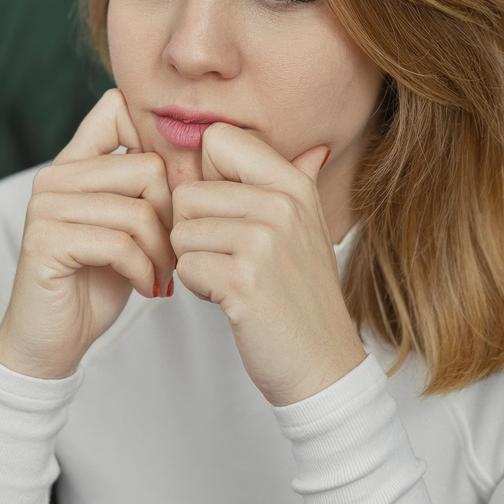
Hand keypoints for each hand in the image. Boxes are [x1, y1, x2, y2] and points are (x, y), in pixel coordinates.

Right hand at [0, 89, 174, 379]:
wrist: (51, 341)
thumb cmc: (97, 282)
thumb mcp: (128, 227)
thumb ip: (145, 188)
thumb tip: (200, 153)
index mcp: (73, 164)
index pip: (117, 109)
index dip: (160, 144)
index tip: (175, 196)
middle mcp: (54, 177)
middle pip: (148, 167)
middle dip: (173, 217)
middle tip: (172, 254)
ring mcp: (46, 207)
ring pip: (139, 210)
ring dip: (162, 252)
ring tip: (161, 275)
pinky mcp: (45, 241)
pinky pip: (119, 243)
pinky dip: (143, 270)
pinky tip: (145, 287)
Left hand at [172, 123, 365, 406]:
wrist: (322, 363)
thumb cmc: (301, 296)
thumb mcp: (307, 227)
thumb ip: (293, 183)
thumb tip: (311, 149)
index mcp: (293, 183)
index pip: (216, 140)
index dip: (205, 177)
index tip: (224, 211)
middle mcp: (281, 204)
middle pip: (187, 191)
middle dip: (194, 230)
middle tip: (231, 258)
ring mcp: (264, 241)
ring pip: (180, 230)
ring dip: (195, 260)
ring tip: (233, 278)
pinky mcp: (243, 280)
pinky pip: (185, 265)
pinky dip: (198, 287)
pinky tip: (230, 297)